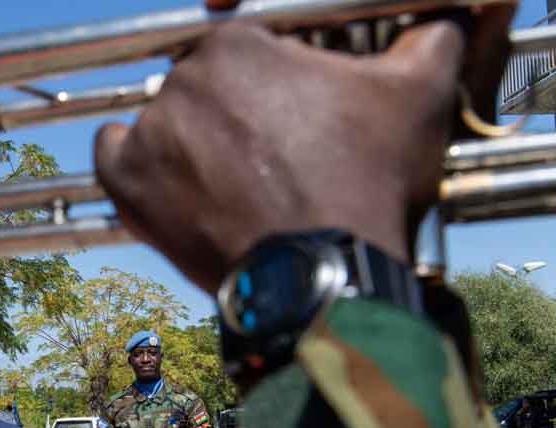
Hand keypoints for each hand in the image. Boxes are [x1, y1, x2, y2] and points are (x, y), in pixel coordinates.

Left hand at [95, 8, 513, 294]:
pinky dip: (133, 164)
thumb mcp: (418, 96)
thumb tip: (443, 19)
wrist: (317, 274)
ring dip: (188, 145)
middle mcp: (184, 76)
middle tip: (267, 163)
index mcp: (241, 45)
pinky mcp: (125, 179)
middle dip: (234, 119)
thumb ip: (430, 38)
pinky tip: (167, 181)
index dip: (272, 92)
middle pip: (205, 91)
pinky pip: (112, 153)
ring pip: (163, 123)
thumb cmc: (363, 185)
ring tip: (230, 187)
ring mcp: (149, 130)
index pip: (247, 59)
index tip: (290, 125)